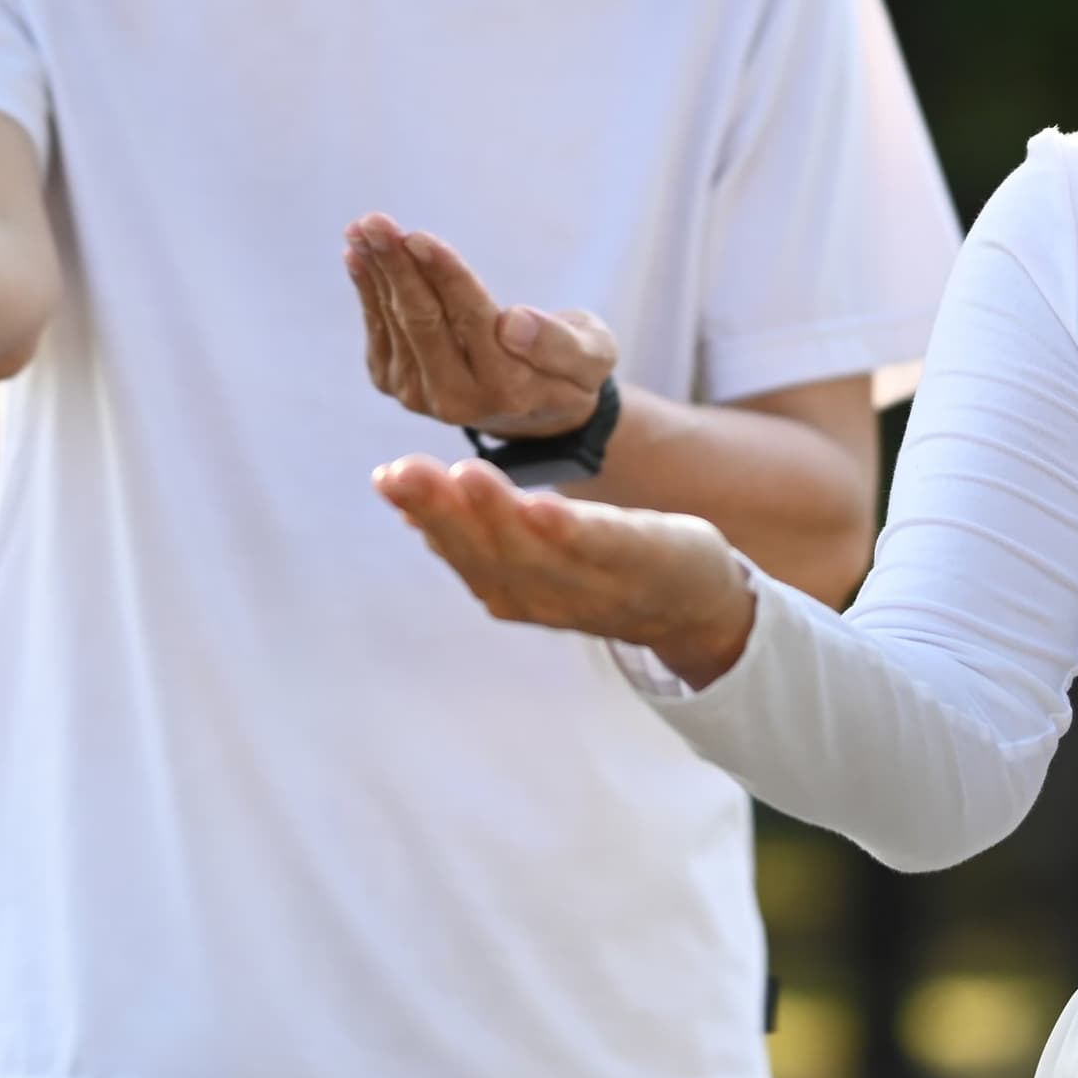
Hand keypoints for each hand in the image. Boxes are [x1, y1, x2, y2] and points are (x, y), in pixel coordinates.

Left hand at [344, 217, 618, 439]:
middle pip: (423, 321)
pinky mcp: (395, 384)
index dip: (444, 276)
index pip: (472, 320)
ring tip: (364, 227)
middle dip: (398, 266)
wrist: (534, 407)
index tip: (418, 238)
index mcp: (509, 388)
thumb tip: (513, 323)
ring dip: (377, 269)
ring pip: (395, 320)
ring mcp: (420, 395)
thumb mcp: (591, 356)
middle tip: (376, 221)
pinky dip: (366, 288)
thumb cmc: (570, 366)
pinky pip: (378, 328)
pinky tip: (357, 253)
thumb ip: (559, 345)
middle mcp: (458, 398)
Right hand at [374, 455, 755, 685]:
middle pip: (486, 552)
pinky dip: (568, 534)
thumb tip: (402, 497)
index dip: (422, 514)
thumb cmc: (597, 566)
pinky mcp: (640, 561)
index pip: (460, 549)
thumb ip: (470, 529)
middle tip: (402, 473)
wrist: (691, 604)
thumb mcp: (528, 551)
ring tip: (463, 475)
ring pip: (534, 551)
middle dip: (441, 512)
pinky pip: (599, 549)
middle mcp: (543, 593)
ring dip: (495, 516)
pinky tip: (540, 505)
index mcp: (511, 587)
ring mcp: (592, 583)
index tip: (385, 478)